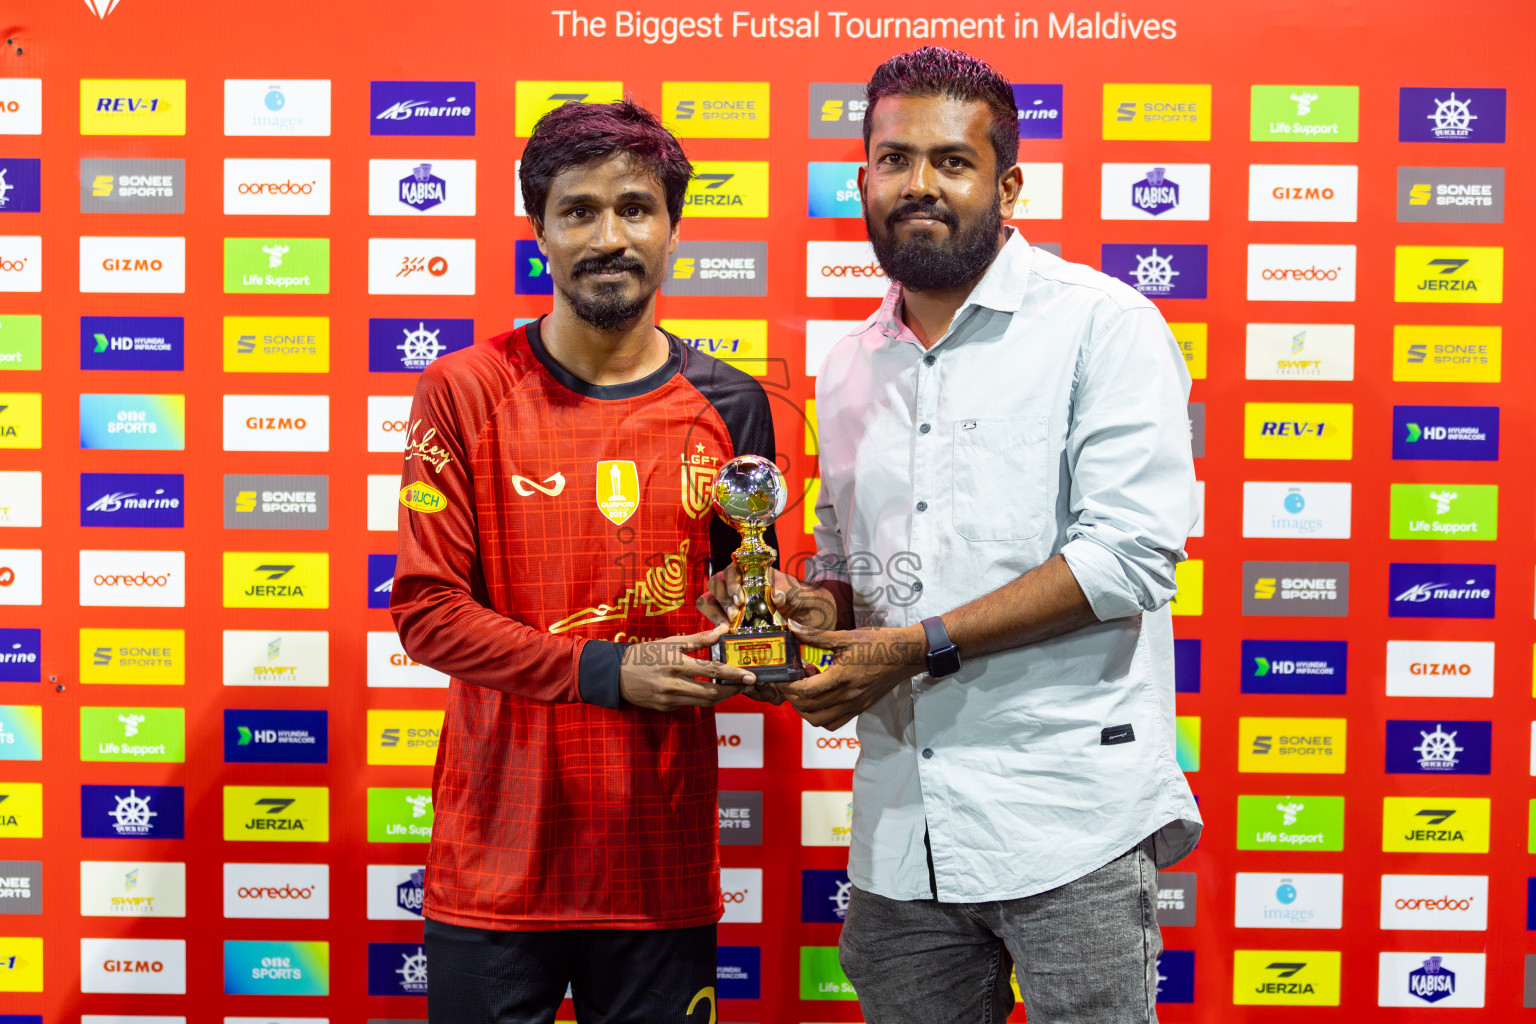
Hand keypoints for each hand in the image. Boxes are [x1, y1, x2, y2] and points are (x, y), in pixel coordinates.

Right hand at [618, 624, 755, 711]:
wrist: (616, 674)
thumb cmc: (645, 654)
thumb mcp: (671, 642)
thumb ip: (699, 639)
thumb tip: (722, 630)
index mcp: (676, 663)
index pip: (712, 671)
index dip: (734, 675)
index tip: (750, 677)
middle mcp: (674, 684)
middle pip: (712, 693)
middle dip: (733, 690)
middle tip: (747, 685)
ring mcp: (669, 699)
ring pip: (703, 702)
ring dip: (721, 696)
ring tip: (732, 687)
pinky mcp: (666, 708)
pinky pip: (689, 704)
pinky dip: (701, 697)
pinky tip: (706, 689)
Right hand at [698, 566, 838, 630]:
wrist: (809, 617)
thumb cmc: (802, 599)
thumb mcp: (797, 592)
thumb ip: (786, 591)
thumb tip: (775, 595)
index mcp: (752, 572)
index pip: (731, 569)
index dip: (731, 581)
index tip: (740, 598)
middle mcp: (738, 585)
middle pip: (715, 584)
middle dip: (722, 599)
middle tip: (733, 615)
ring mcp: (732, 603)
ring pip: (709, 600)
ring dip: (714, 612)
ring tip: (727, 625)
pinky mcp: (730, 621)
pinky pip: (714, 619)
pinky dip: (715, 625)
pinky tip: (724, 634)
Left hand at [784, 623, 927, 729]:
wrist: (905, 655)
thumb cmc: (878, 644)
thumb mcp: (846, 636)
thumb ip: (816, 635)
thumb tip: (793, 627)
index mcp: (842, 677)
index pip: (806, 691)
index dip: (788, 686)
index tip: (782, 677)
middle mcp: (847, 696)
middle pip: (808, 708)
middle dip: (792, 697)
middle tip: (791, 681)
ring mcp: (853, 705)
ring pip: (819, 720)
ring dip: (805, 710)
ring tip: (805, 691)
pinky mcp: (859, 708)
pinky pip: (834, 722)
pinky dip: (821, 717)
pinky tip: (820, 699)